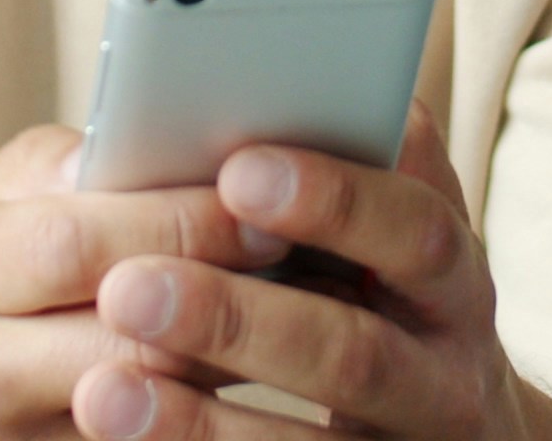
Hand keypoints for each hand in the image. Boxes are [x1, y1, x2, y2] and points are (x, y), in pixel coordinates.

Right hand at [0, 125, 280, 439]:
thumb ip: (50, 172)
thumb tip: (159, 136)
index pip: (82, 238)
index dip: (189, 218)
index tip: (272, 193)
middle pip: (132, 337)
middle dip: (235, 294)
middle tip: (318, 256)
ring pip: (150, 412)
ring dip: (237, 366)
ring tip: (309, 315)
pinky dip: (201, 422)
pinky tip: (251, 385)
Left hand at [70, 105, 551, 440]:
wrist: (437, 430)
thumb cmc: (370, 299)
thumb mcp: (373, 243)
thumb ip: (312, 188)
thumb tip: (171, 139)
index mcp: (449, 275)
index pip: (415, 227)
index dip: (336, 198)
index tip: (237, 171)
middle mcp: (449, 370)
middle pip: (356, 348)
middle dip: (241, 318)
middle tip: (127, 289)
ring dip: (203, 418)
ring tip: (102, 390)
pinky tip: (125, 428)